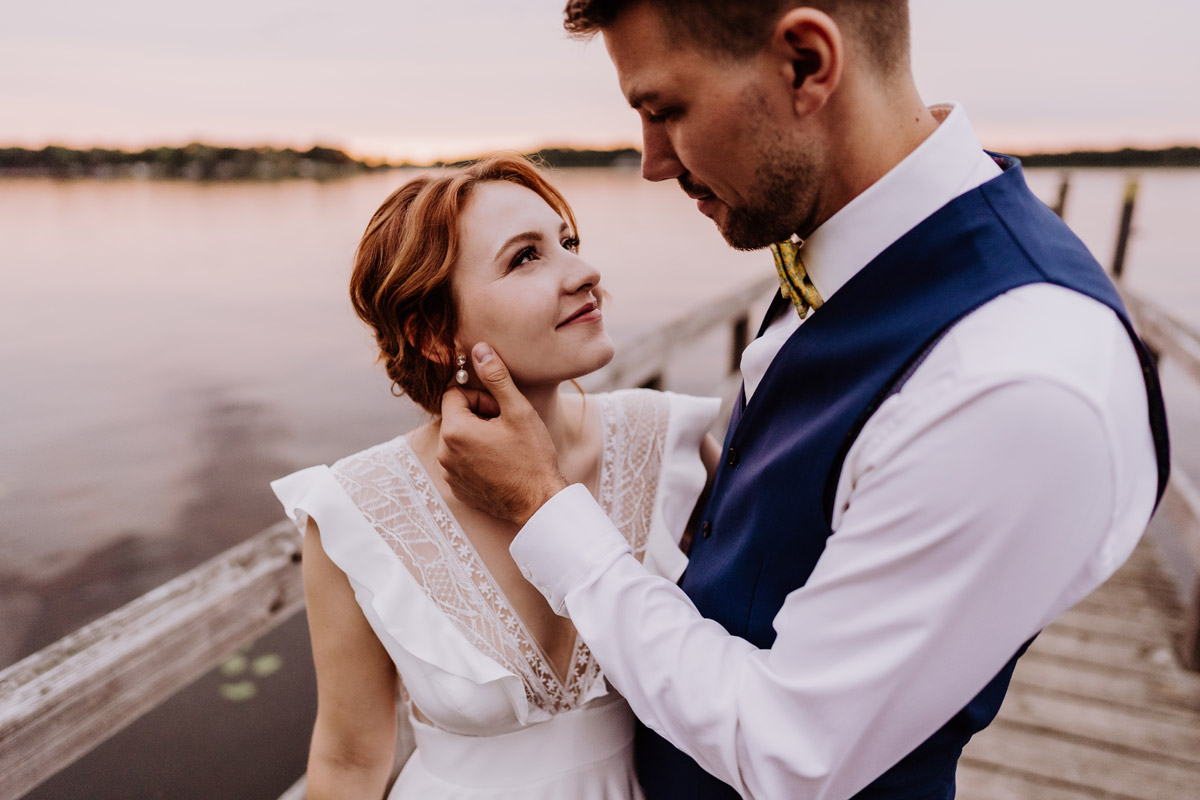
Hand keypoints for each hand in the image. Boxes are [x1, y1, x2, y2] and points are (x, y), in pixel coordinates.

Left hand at [438, 343, 567, 524]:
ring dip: (478, 437)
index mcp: (455, 430)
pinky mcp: (457, 489)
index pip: (455, 394)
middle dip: (478, 416)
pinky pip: (460, 462)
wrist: (539, 503)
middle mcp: (444, 453)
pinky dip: (476, 458)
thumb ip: (496, 377)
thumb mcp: (517, 410)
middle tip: (507, 428)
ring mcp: (449, 474)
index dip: (480, 397)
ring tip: (505, 448)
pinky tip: (500, 465)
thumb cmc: (532, 457)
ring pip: (458, 440)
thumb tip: (479, 349)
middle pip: (456, 417)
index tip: (500, 410)